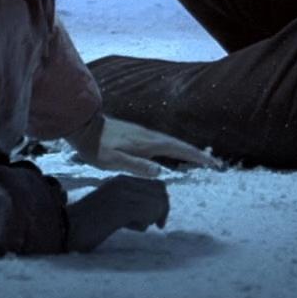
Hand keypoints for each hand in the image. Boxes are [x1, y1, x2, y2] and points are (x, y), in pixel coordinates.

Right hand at [65, 175, 169, 251]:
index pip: (156, 185)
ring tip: (133, 225)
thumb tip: (158, 211)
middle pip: (161, 191)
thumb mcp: (114, 209)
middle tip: (156, 226)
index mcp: (121, 180)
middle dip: (161, 210)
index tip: (158, 221)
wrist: (66, 228)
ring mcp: (121, 192)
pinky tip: (128, 226)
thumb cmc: (88, 224)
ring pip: (157, 201)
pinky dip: (145, 222)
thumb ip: (133, 205)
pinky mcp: (120, 205)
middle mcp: (122, 181)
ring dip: (152, 217)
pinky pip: (148, 211)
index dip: (162, 203)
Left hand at [76, 115, 225, 176]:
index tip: (212, 164)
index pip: (178, 150)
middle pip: (179, 145)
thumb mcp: (112, 160)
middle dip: (196, 154)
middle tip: (213, 163)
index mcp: (147, 144)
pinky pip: (163, 142)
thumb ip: (135, 166)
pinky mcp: (138, 135)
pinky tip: (172, 152)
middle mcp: (149, 137)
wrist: (83, 125)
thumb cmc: (96, 146)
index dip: (196, 157)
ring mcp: (144, 134)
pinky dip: (174, 148)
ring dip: (186, 150)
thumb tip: (159, 172)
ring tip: (198, 159)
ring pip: (171, 142)